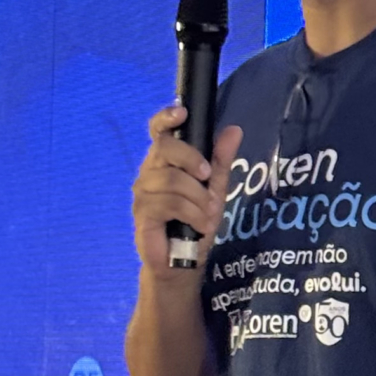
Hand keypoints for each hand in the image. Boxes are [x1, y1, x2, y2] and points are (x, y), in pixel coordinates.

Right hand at [131, 112, 242, 275]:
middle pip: (166, 148)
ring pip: (171, 180)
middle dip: (192, 160)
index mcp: (165, 161)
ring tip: (208, 215)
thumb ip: (221, 160)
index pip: (158, 130)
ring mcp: (143, 192)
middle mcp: (149, 172)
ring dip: (198, 198)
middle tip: (208, 177)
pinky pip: (168, 203)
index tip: (182, 113)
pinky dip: (192, 214)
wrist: (183, 262)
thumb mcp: (215, 189)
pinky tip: (199, 224)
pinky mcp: (142, 214)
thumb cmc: (196, 222)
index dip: (166, 117)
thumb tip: (234, 129)